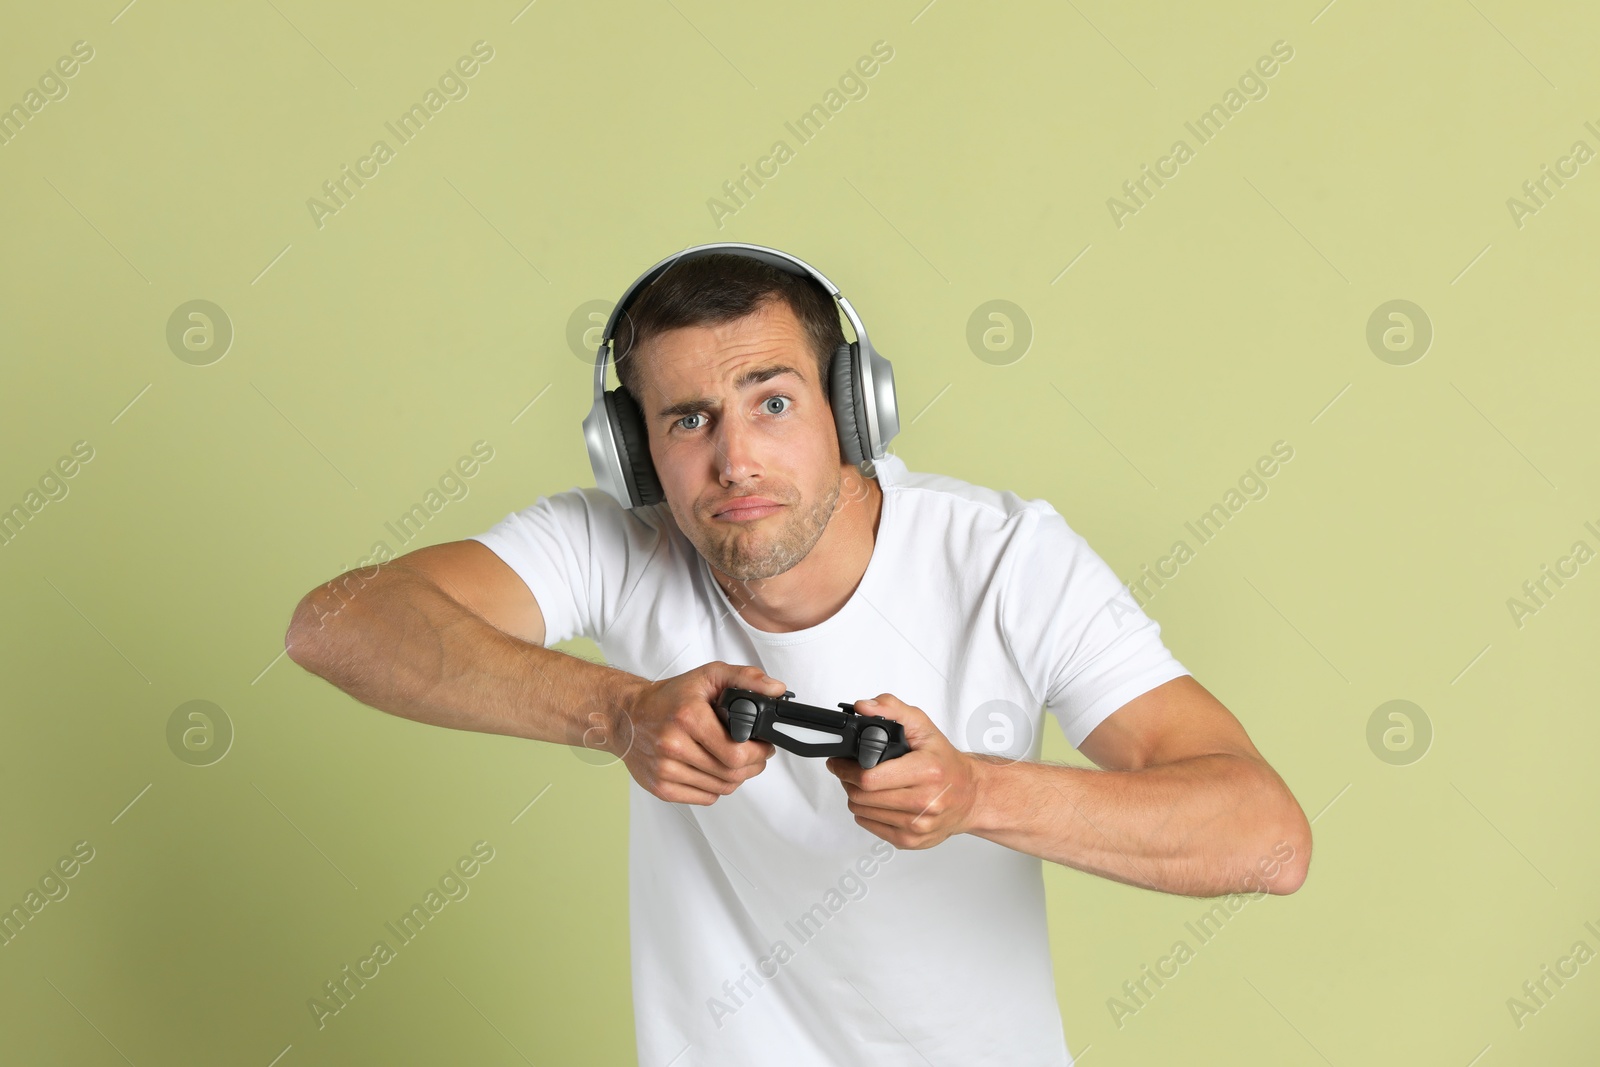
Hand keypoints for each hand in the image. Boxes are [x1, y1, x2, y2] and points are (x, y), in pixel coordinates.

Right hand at [612, 661, 785, 805]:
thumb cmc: (668, 698)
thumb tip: (775, 689)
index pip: (736, 753)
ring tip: (735, 761)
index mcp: (688, 718)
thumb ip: (745, 678)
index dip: (759, 752)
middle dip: (753, 766)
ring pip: (721, 788)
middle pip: (731, 773)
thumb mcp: (708, 676)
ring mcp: (664, 770)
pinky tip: (714, 770)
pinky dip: (717, 788)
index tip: (764, 744)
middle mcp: (673, 745)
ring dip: (737, 777)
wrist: (626, 716)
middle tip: (756, 754)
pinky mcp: (660, 787)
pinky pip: (704, 798)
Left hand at [825, 694, 981, 848]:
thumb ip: (892, 709)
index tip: (839, 762)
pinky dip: (866, 812)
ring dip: (855, 796)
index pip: (869, 778)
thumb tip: (864, 707)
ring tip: (864, 784)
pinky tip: (876, 800)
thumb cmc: (946, 763)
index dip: (847, 768)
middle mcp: (925, 801)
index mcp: (927, 771)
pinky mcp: (911, 840)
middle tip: (848, 770)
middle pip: (862, 796)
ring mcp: (918, 825)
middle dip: (847, 781)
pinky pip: (870, 826)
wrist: (971, 795)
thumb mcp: (923, 727)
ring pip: (862, 812)